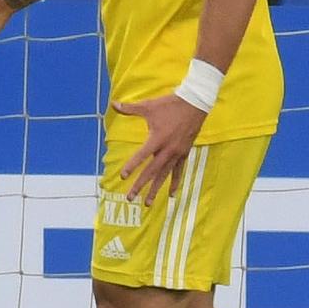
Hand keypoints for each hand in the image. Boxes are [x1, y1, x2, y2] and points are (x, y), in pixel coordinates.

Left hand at [110, 92, 207, 206]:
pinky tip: (171, 194)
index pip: (142, 155)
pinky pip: (178, 171)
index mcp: (158, 138)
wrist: (195, 104)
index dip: (132, 166)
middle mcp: (167, 149)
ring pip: (164, 175)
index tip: (123, 176)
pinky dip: (174, 182)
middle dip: (140, 185)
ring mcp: (177, 153)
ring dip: (155, 189)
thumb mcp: (149, 106)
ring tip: (147, 203)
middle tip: (130, 197)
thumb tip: (113, 104)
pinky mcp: (184, 153)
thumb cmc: (170, 105)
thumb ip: (130, 108)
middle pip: (151, 171)